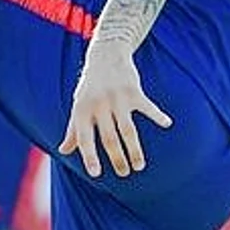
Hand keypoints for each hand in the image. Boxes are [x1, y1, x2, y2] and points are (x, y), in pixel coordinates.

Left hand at [58, 41, 171, 176]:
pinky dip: (158, 115)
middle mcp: (99, 105)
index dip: (90, 156)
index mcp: (82, 111)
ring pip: (128, 129)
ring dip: (135, 150)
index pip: (85, 139)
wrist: (105, 55)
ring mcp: (117, 98)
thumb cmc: (90, 86)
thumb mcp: (78, 105)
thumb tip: (63, 151)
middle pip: (110, 138)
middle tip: (124, 173)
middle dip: (118, 159)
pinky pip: (147, 106)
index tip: (96, 174)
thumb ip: (72, 130)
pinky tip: (167, 124)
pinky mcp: (133, 90)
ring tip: (139, 165)